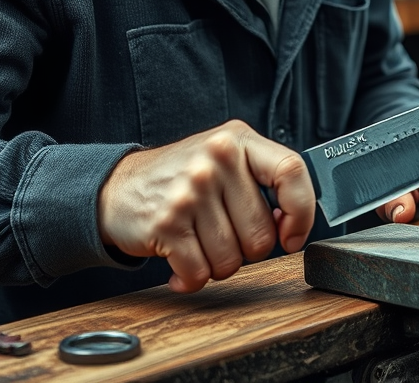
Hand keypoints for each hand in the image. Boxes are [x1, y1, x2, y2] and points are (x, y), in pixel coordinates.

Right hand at [97, 119, 315, 292]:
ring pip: (231, 259)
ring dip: (218, 265)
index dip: (302, 212)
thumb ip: (260, 180)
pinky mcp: (166, 223)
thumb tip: (291, 224)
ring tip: (199, 244)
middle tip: (224, 236)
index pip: (292, 171)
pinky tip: (181, 264)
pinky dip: (192, 278)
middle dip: (247, 250)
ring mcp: (190, 191)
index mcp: (238, 140)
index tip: (291, 235)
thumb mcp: (224, 157)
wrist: (116, 187)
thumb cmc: (181, 178)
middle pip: (261, 233)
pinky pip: (200, 272)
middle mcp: (216, 160)